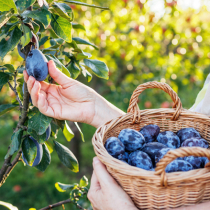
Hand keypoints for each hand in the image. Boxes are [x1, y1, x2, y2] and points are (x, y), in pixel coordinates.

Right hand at [23, 60, 123, 127]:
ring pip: (37, 100)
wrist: (92, 104)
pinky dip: (39, 101)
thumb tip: (49, 62)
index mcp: (53, 89)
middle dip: (31, 83)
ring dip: (33, 91)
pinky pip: (43, 108)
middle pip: (36, 91)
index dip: (32, 77)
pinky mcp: (55, 113)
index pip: (39, 83)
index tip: (27, 70)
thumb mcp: (68, 82)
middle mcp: (51, 97)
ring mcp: (52, 105)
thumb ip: (57, 74)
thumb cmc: (83, 93)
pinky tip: (40, 94)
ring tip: (34, 82)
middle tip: (30, 76)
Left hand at [88, 158, 209, 209]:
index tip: (111, 155)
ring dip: (116, 176)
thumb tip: (95, 157)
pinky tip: (125, 180)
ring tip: (122, 170)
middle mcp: (98, 197)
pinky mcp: (115, 203)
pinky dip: (119, 183)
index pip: (96, 171)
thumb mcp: (108, 185)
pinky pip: (115, 189)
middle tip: (119, 162)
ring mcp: (106, 200)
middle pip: (104, 177)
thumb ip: (100, 171)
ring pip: (110, 183)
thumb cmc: (118, 204)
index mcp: (93, 192)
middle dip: (110, 170)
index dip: (103, 163)